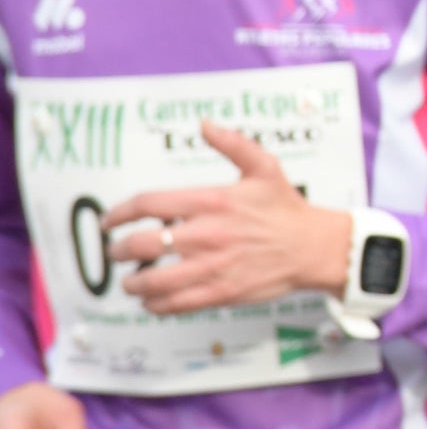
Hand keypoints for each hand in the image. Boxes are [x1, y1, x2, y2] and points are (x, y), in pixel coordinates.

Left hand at [102, 124, 353, 314]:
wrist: (314, 247)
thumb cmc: (286, 208)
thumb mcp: (265, 168)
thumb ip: (233, 144)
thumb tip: (204, 124)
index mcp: (212, 201)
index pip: (148, 204)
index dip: (119, 213)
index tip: (110, 221)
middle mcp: (207, 234)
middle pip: (142, 245)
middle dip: (118, 250)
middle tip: (115, 252)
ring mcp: (212, 266)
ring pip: (152, 280)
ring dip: (132, 282)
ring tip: (129, 281)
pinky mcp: (220, 292)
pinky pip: (174, 304)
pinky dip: (154, 304)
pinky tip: (151, 300)